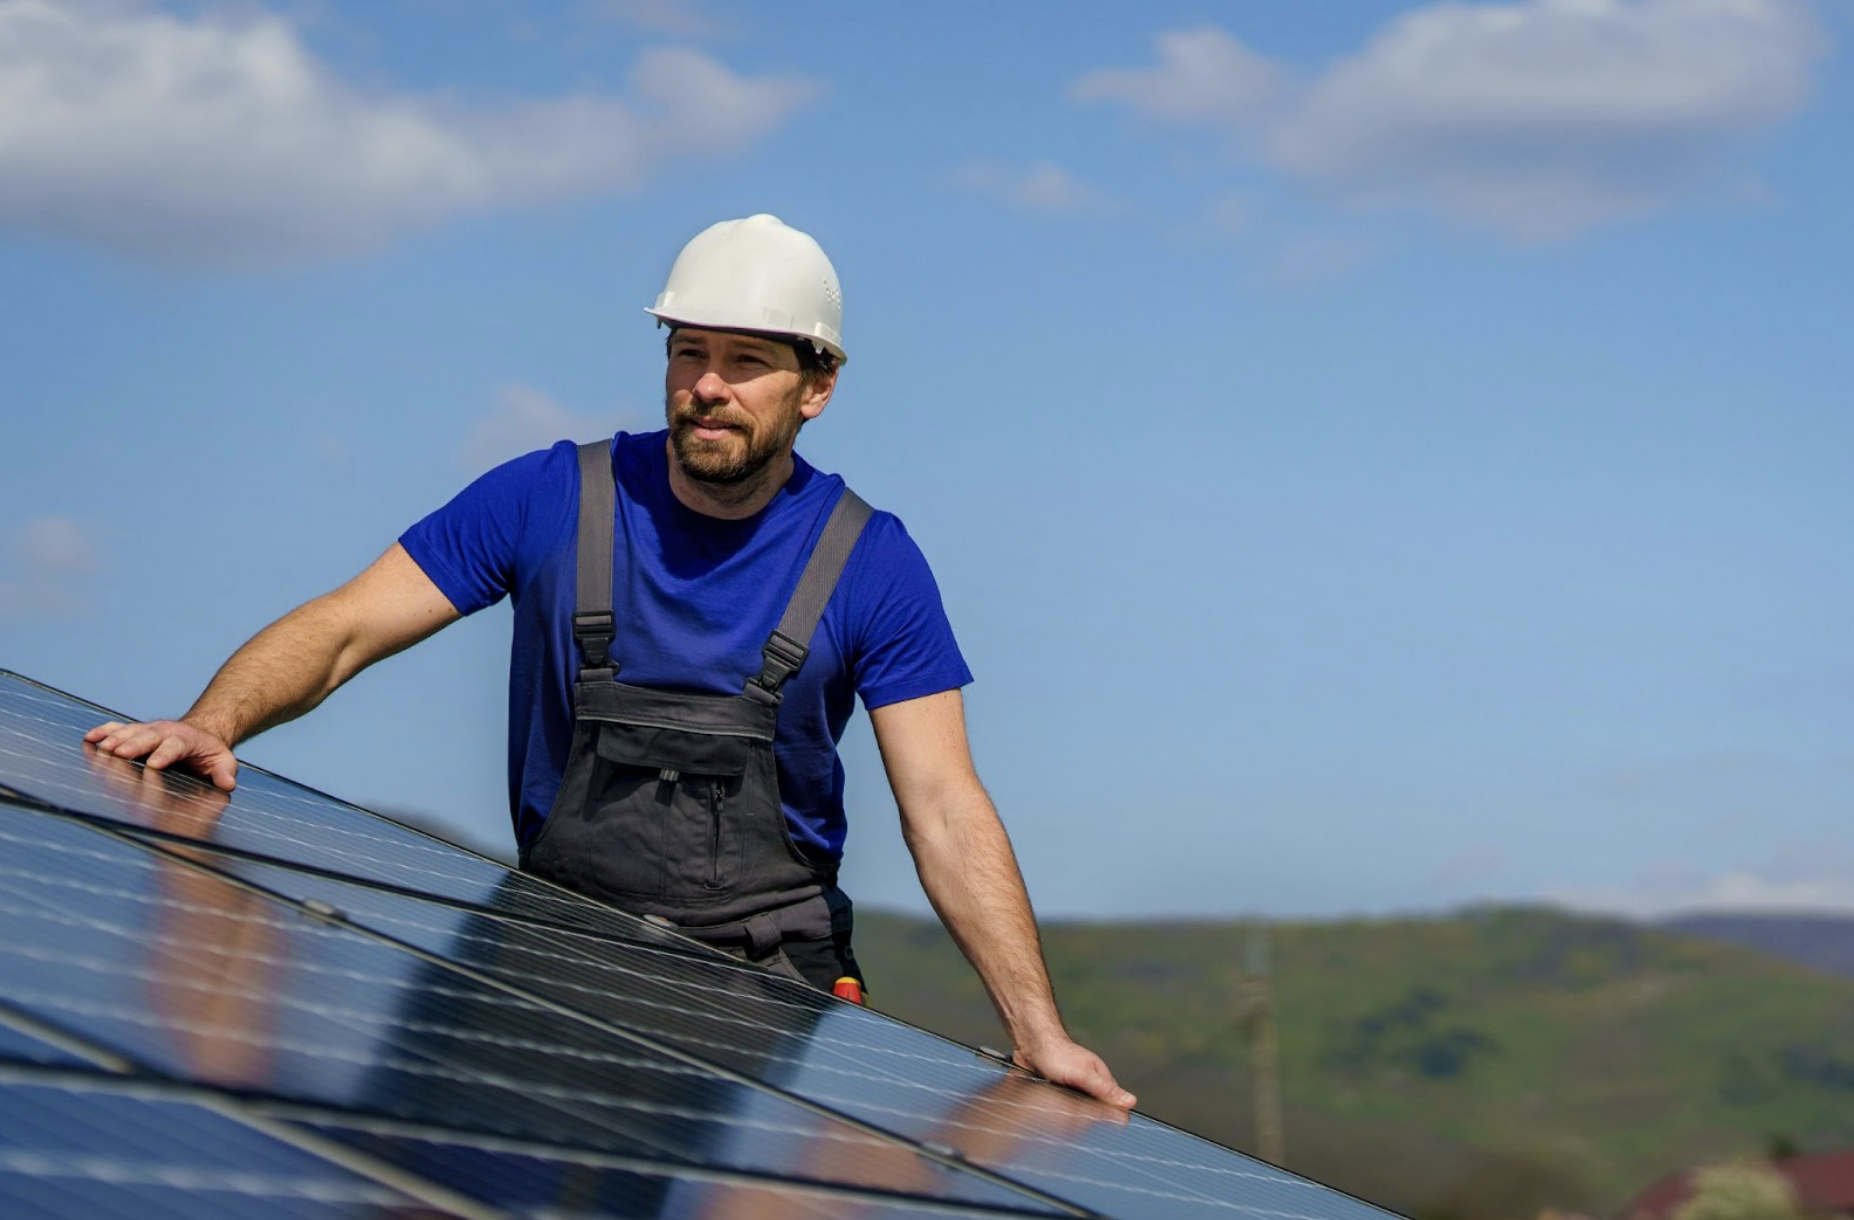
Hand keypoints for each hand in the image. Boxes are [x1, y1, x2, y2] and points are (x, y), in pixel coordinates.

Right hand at [84, 719, 239, 791]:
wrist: (201, 732)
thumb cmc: (210, 753)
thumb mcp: (223, 761)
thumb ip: (225, 772)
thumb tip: (228, 784)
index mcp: (186, 740)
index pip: (175, 746)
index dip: (165, 754)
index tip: (154, 765)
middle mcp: (165, 732)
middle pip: (148, 737)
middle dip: (134, 745)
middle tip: (119, 754)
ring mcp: (148, 730)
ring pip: (130, 732)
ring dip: (115, 739)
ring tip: (100, 748)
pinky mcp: (135, 731)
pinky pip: (117, 728)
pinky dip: (103, 732)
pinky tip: (89, 739)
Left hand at [1014, 1036, 1137, 1109]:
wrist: (1029, 1043)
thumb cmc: (1056, 1053)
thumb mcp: (1083, 1074)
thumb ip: (1104, 1089)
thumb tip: (1131, 1102)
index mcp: (1101, 1080)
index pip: (1112, 1108)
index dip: (1106, 1120)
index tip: (1094, 1127)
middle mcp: (1089, 1086)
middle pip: (1093, 1112)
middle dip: (1082, 1119)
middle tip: (1068, 1117)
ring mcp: (1073, 1090)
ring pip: (1076, 1113)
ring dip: (1067, 1117)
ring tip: (1056, 1113)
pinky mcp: (1057, 1094)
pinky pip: (1061, 1110)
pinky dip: (1055, 1113)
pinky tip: (1048, 1112)